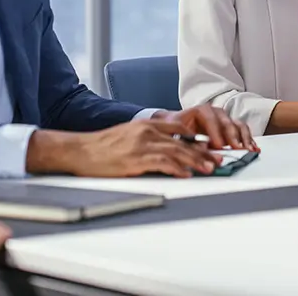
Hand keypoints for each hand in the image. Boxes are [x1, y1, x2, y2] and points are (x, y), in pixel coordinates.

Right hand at [30, 120, 221, 177]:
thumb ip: (148, 139)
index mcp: (146, 125)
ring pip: (176, 152)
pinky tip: (187, 174)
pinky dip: (177, 168)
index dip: (197, 139)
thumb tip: (168, 152)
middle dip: (203, 152)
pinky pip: (161, 162)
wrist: (79, 150)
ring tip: (209, 168)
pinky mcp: (134, 159)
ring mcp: (141, 144)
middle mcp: (146, 131)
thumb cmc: (102, 147)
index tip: (211, 147)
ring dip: (195, 161)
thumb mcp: (128, 136)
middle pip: (182, 142)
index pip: (179, 129)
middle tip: (218, 160)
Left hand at [169, 104, 257, 150]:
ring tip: (248, 150)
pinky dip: (248, 140)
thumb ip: (190, 143)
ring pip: (238, 126)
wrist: (177, 128)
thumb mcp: (178, 134)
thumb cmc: (176, 129)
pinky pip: (243, 132)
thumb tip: (201, 151)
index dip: (215, 133)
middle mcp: (215, 113)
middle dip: (233, 137)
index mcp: (201, 111)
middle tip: (236, 149)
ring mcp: (225, 121)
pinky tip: (253, 148)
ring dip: (244, 138)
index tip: (218, 145)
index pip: (210, 119)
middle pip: (227, 122)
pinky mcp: (231, 130)